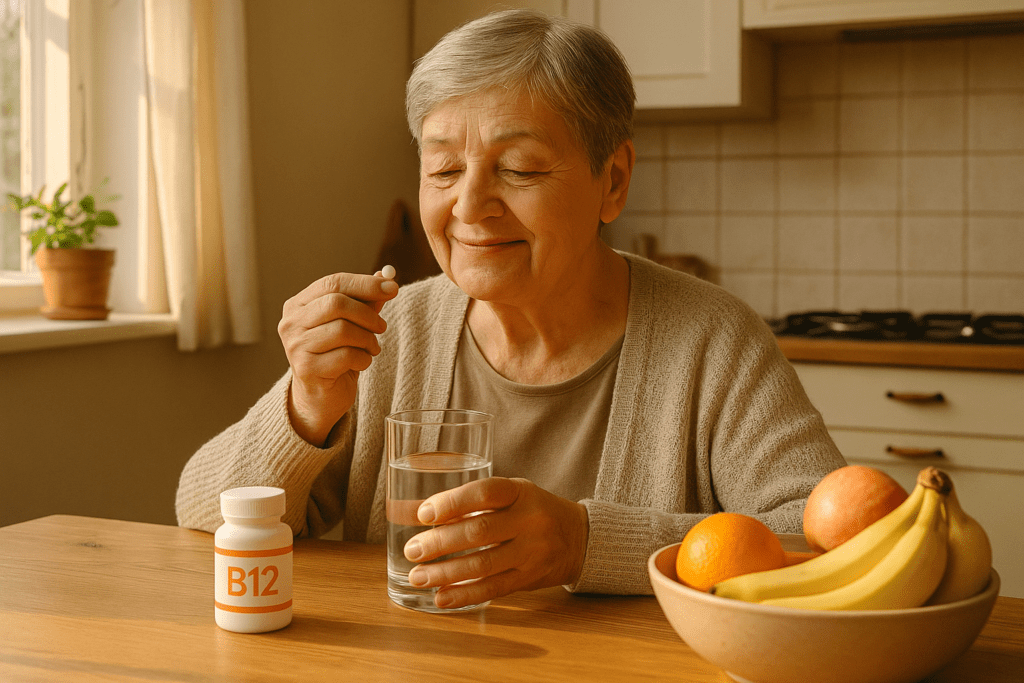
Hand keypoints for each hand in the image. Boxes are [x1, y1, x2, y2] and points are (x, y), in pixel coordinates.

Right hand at [278, 271, 398, 445]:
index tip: (393, 288)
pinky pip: (346, 356)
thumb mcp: (351, 323)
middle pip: (336, 304)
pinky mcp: (306, 369)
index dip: (366, 284)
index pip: (333, 283)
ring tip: (372, 348)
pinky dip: (363, 359)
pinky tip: (361, 363)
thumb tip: (386, 277)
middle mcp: (291, 323)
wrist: (321, 395)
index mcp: (298, 304)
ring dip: (368, 339)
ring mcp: (296, 346)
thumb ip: (365, 300)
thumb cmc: (336, 353)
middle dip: (368, 314)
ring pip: (343, 330)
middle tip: (382, 327)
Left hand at [403, 478, 588, 609]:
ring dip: (446, 573)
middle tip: (413, 550)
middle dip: (441, 542)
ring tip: (418, 576)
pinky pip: (494, 589)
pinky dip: (464, 594)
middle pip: (480, 531)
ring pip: (483, 565)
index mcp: (520, 492)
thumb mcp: (510, 495)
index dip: (452, 502)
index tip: (425, 514)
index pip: (485, 493)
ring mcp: (532, 552)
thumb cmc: (532, 510)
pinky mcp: (529, 578)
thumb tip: (412, 509)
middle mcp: (529, 520)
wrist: (579, 538)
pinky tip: (441, 597)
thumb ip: (468, 502)